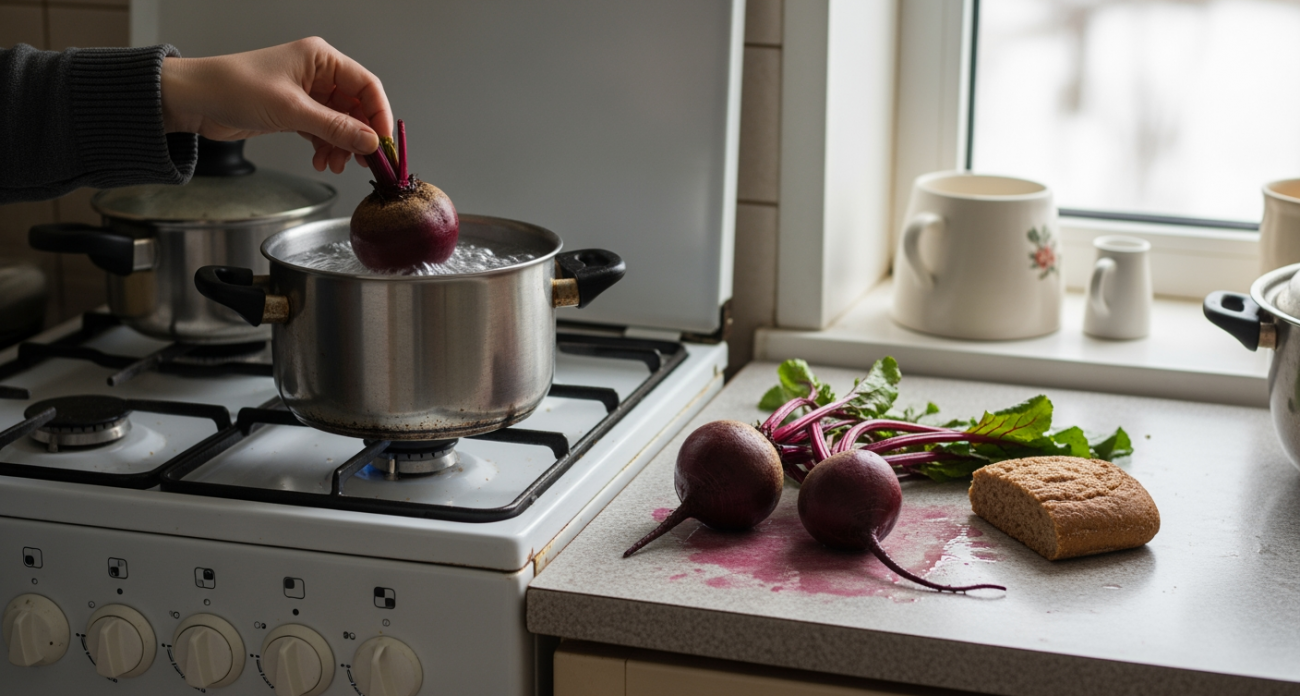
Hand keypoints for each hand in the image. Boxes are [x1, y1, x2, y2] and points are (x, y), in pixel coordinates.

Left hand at [161, 37, 391, 172]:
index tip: (382, 143)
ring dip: (342, 145)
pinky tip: (321, 159)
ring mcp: (306, 94)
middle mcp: (317, 73)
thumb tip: (370, 142)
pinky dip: (326, 146)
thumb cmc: (234, 88)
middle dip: (359, 136)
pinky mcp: (294, 111)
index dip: (379, 115)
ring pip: (341, 122)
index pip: (366, 85)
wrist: (194, 99)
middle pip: (356, 107)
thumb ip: (335, 128)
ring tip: (334, 164)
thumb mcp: (291, 110)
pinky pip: (323, 130)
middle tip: (364, 161)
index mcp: (321, 59)